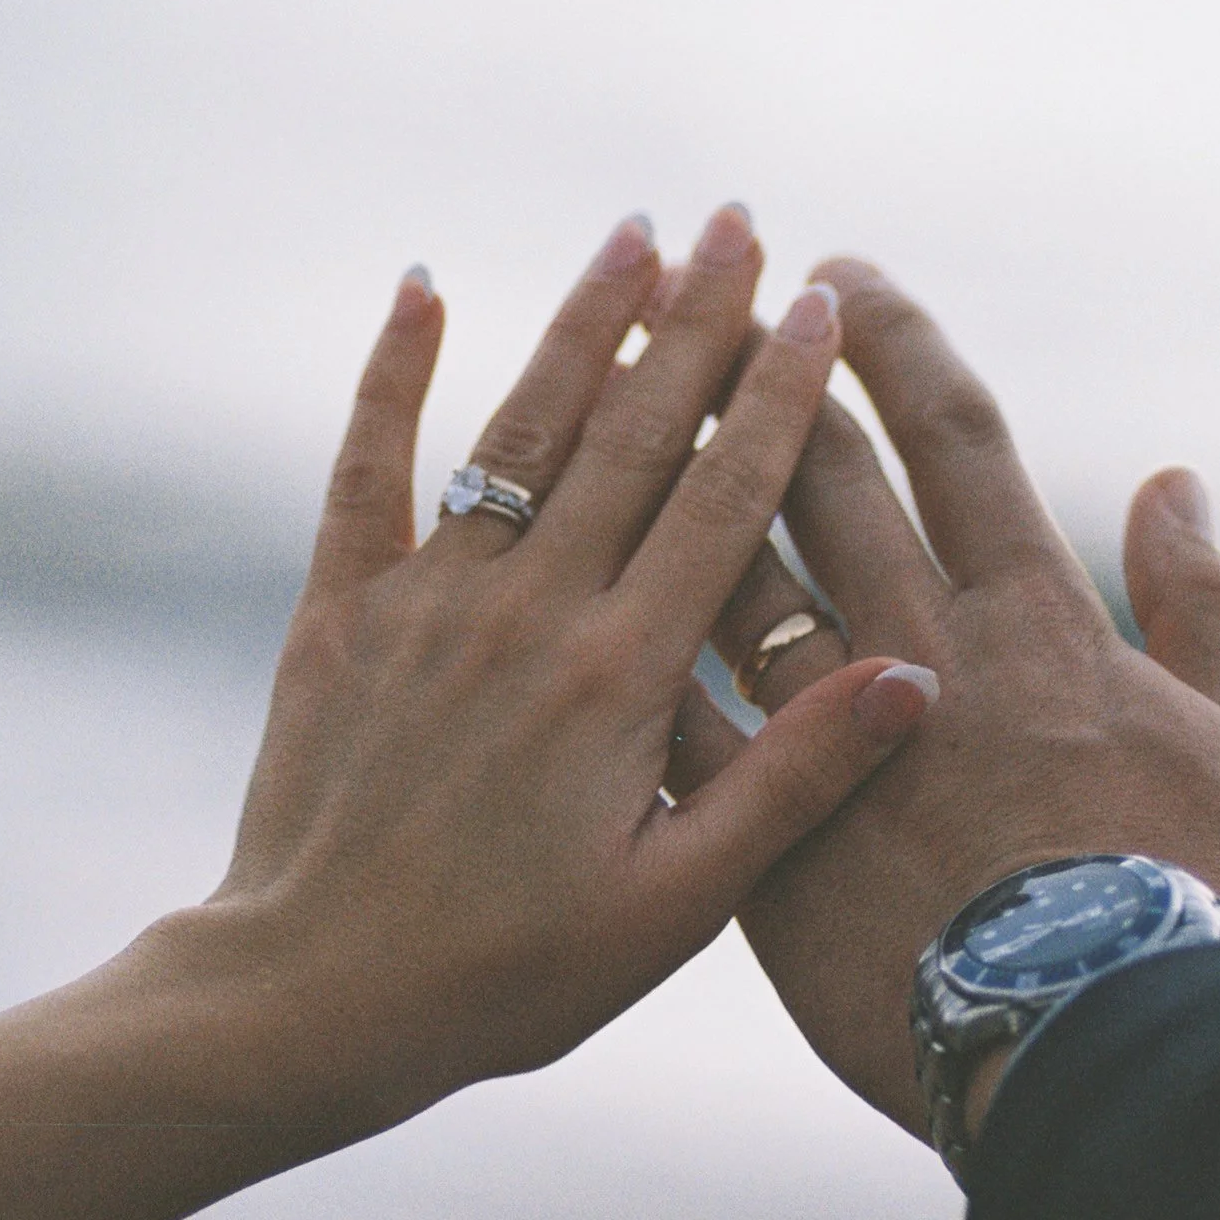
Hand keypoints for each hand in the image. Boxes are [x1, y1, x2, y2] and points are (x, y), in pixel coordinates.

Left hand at [132, 212, 937, 1167]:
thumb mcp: (673, 908)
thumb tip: (910, 674)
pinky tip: (423, 288)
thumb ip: (790, 782)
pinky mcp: (339, 615)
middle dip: (693, 321)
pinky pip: (367, 471)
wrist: (309, 1001)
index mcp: (620, 681)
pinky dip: (391, 377)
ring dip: (579, 326)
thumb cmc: (504, 978)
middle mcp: (528, 616)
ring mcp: (426, 604)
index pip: (721, 504)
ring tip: (631, 234)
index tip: (819, 306)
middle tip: (739, 219)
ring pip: (519, 432)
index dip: (776, 397)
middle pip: (631, 438)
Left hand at [668, 260, 1219, 1140]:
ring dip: (672, 455)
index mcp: (1028, 629)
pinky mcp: (733, 830)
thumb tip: (1170, 481)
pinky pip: (661, 707)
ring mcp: (816, 746)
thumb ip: (1210, 613)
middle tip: (711, 283)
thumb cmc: (1191, 929)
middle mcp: (904, 654)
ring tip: (628, 362)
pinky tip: (577, 578)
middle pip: (811, 476)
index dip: (892, 347)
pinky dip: (631, 644)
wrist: (1084, 1077)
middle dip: (758, 367)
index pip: (946, 440)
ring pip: (717, 563)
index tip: (843, 279)